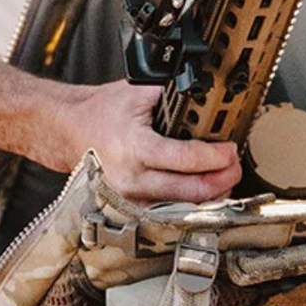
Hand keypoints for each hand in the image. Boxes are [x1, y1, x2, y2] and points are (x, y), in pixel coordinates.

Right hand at [57, 81, 239, 203]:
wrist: (71, 131)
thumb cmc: (102, 113)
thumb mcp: (137, 92)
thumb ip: (173, 95)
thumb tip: (209, 96)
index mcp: (134, 147)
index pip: (186, 160)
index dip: (216, 157)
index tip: (230, 149)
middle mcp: (133, 178)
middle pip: (192, 191)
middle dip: (223, 178)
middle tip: (235, 163)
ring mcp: (132, 198)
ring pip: (185, 207)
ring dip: (212, 194)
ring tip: (225, 176)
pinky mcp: (132, 208)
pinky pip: (171, 212)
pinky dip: (192, 203)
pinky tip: (205, 190)